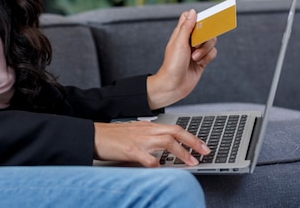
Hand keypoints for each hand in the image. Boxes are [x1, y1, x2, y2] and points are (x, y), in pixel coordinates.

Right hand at [94, 121, 210, 166]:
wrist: (94, 135)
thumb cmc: (112, 136)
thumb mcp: (134, 133)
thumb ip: (148, 138)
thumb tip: (162, 147)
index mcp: (148, 127)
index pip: (174, 128)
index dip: (190, 136)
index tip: (201, 145)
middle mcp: (146, 131)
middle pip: (175, 132)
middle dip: (193, 141)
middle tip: (205, 151)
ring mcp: (139, 140)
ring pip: (166, 142)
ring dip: (182, 152)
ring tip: (192, 162)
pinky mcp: (130, 150)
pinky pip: (148, 158)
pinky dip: (157, 164)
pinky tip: (163, 170)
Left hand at [147, 9, 217, 109]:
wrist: (173, 86)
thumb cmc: (172, 64)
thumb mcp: (180, 43)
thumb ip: (187, 27)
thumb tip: (193, 12)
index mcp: (181, 33)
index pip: (190, 18)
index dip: (197, 18)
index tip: (203, 22)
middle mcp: (189, 40)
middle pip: (205, 29)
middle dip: (205, 37)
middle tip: (197, 43)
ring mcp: (196, 50)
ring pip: (210, 41)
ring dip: (205, 49)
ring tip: (195, 57)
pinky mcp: (202, 60)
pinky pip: (212, 53)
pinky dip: (208, 57)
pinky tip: (199, 63)